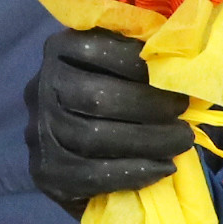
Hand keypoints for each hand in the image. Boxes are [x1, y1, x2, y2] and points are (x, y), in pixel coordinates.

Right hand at [26, 26, 192, 210]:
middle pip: (96, 98)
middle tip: (183, 113)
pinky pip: (90, 174)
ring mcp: (39, 132)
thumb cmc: (114, 102)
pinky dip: (132, 172)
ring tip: (182, 141)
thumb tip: (179, 58)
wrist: (81, 158)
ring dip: (148, 141)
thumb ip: (139, 59)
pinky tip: (163, 169)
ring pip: (93, 137)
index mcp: (58, 51)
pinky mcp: (45, 172)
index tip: (173, 75)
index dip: (137, 63)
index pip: (93, 49)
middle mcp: (40, 88)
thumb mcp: (119, 67)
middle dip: (149, 106)